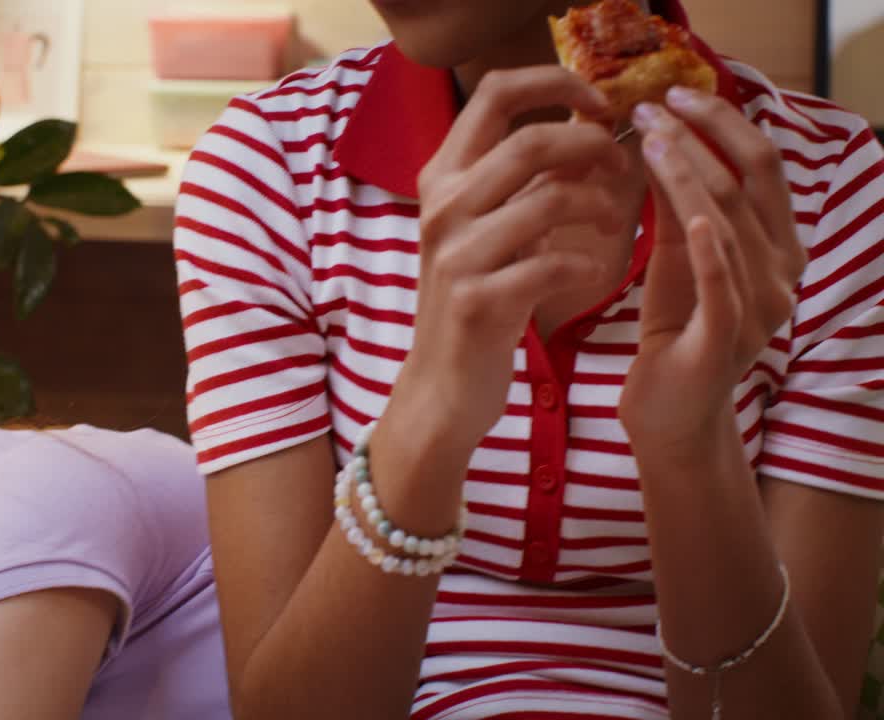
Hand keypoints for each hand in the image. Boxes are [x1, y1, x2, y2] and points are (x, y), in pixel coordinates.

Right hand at [377, 67, 625, 484]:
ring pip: (550, 199)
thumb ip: (520, 181)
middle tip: (621, 166)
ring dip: (599, 206)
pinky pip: (553, 263)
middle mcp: (441, 207)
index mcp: (442, 176)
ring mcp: (456, 255)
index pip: (494, 93)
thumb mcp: (484, 229)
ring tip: (613, 222)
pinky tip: (591, 271)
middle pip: (531, 140)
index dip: (556, 83)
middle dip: (592, 146)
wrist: (441, 386)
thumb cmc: (476, 298)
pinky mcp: (478, 301)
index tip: (598, 104)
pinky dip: (586, 263)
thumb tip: (585, 128)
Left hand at [617, 87, 806, 449]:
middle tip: (654, 103)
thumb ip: (679, 206)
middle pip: (752, 184)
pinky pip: (724, 288)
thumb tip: (664, 140)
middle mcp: (781, 273)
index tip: (675, 93)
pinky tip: (694, 217)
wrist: (670, 414)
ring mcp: (759, 308)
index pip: (763, 167)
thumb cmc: (675, 329)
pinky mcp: (725, 341)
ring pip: (729, 225)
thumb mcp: (677, 257)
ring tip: (651, 139)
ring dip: (689, 175)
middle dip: (704, 136)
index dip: (723, 124)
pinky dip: (711, 251)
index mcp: (777, 247)